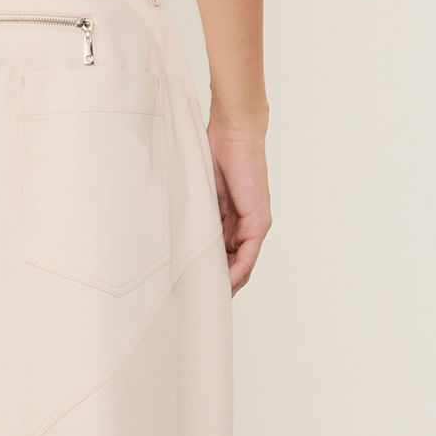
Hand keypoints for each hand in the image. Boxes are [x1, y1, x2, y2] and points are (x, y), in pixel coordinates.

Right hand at [208, 117, 270, 292]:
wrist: (233, 132)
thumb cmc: (213, 155)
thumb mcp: (198, 196)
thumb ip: (195, 218)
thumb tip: (176, 242)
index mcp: (230, 221)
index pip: (223, 257)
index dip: (210, 275)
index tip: (192, 290)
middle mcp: (245, 226)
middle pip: (233, 267)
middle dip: (217, 285)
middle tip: (196, 303)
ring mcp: (254, 225)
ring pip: (241, 266)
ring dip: (226, 284)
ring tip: (205, 300)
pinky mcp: (258, 220)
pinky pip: (248, 255)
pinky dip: (236, 272)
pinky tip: (223, 285)